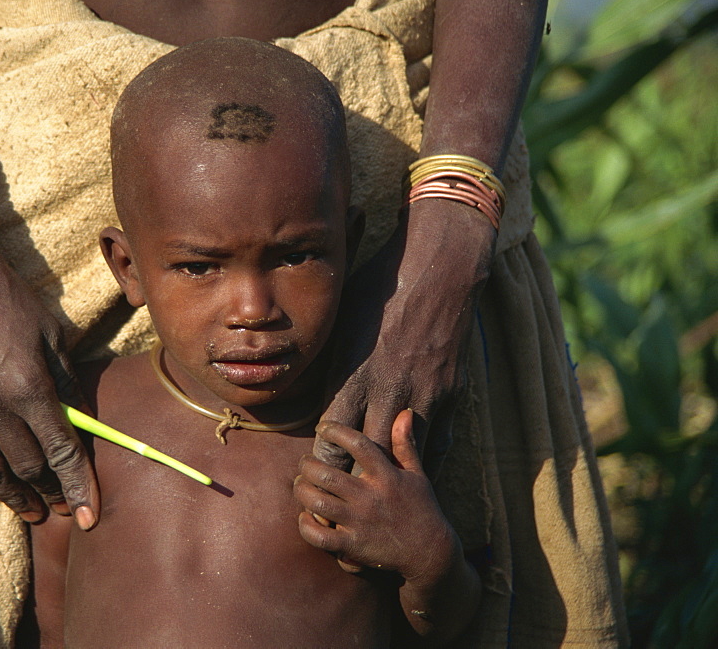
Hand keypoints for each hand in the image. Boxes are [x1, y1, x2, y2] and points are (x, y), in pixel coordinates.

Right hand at [0, 214, 98, 527]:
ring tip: (32, 510)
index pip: (61, 452)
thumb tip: (81, 423)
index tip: (88, 517)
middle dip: (51, 493)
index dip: (79, 487)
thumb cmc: (9, 298)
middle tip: (65, 506)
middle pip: (28, 468)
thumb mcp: (52, 336)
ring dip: (15, 496)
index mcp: (28, 387)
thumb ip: (67, 384)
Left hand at [297, 411, 480, 640]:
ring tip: (300, 484)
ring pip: (316, 502)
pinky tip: (306, 516)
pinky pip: (318, 536)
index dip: (335, 431)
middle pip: (326, 473)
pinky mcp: (353, 546)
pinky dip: (306, 525)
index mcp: (386, 476)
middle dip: (307, 464)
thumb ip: (405, 444)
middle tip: (305, 462)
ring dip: (301, 490)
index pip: (357, 444)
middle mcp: (371, 497)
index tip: (323, 427)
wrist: (430, 554)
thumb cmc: (422, 509)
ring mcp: (360, 522)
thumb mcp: (417, 475)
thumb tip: (405, 412)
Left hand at [315, 200, 495, 476]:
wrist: (440, 268)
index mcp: (354, 373)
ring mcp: (423, 394)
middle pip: (366, 455)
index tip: (315, 472)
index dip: (323, 459)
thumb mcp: (345, 324)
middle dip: (352, 480)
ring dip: (390, 476)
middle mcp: (388, 389)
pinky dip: (423, 458)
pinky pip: (437, 440)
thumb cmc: (380, 287)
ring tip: (377, 497)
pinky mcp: (451, 392)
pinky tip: (413, 472)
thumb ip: (333, 365)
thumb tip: (319, 394)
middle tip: (341, 499)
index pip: (332, 436)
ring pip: (404, 456)